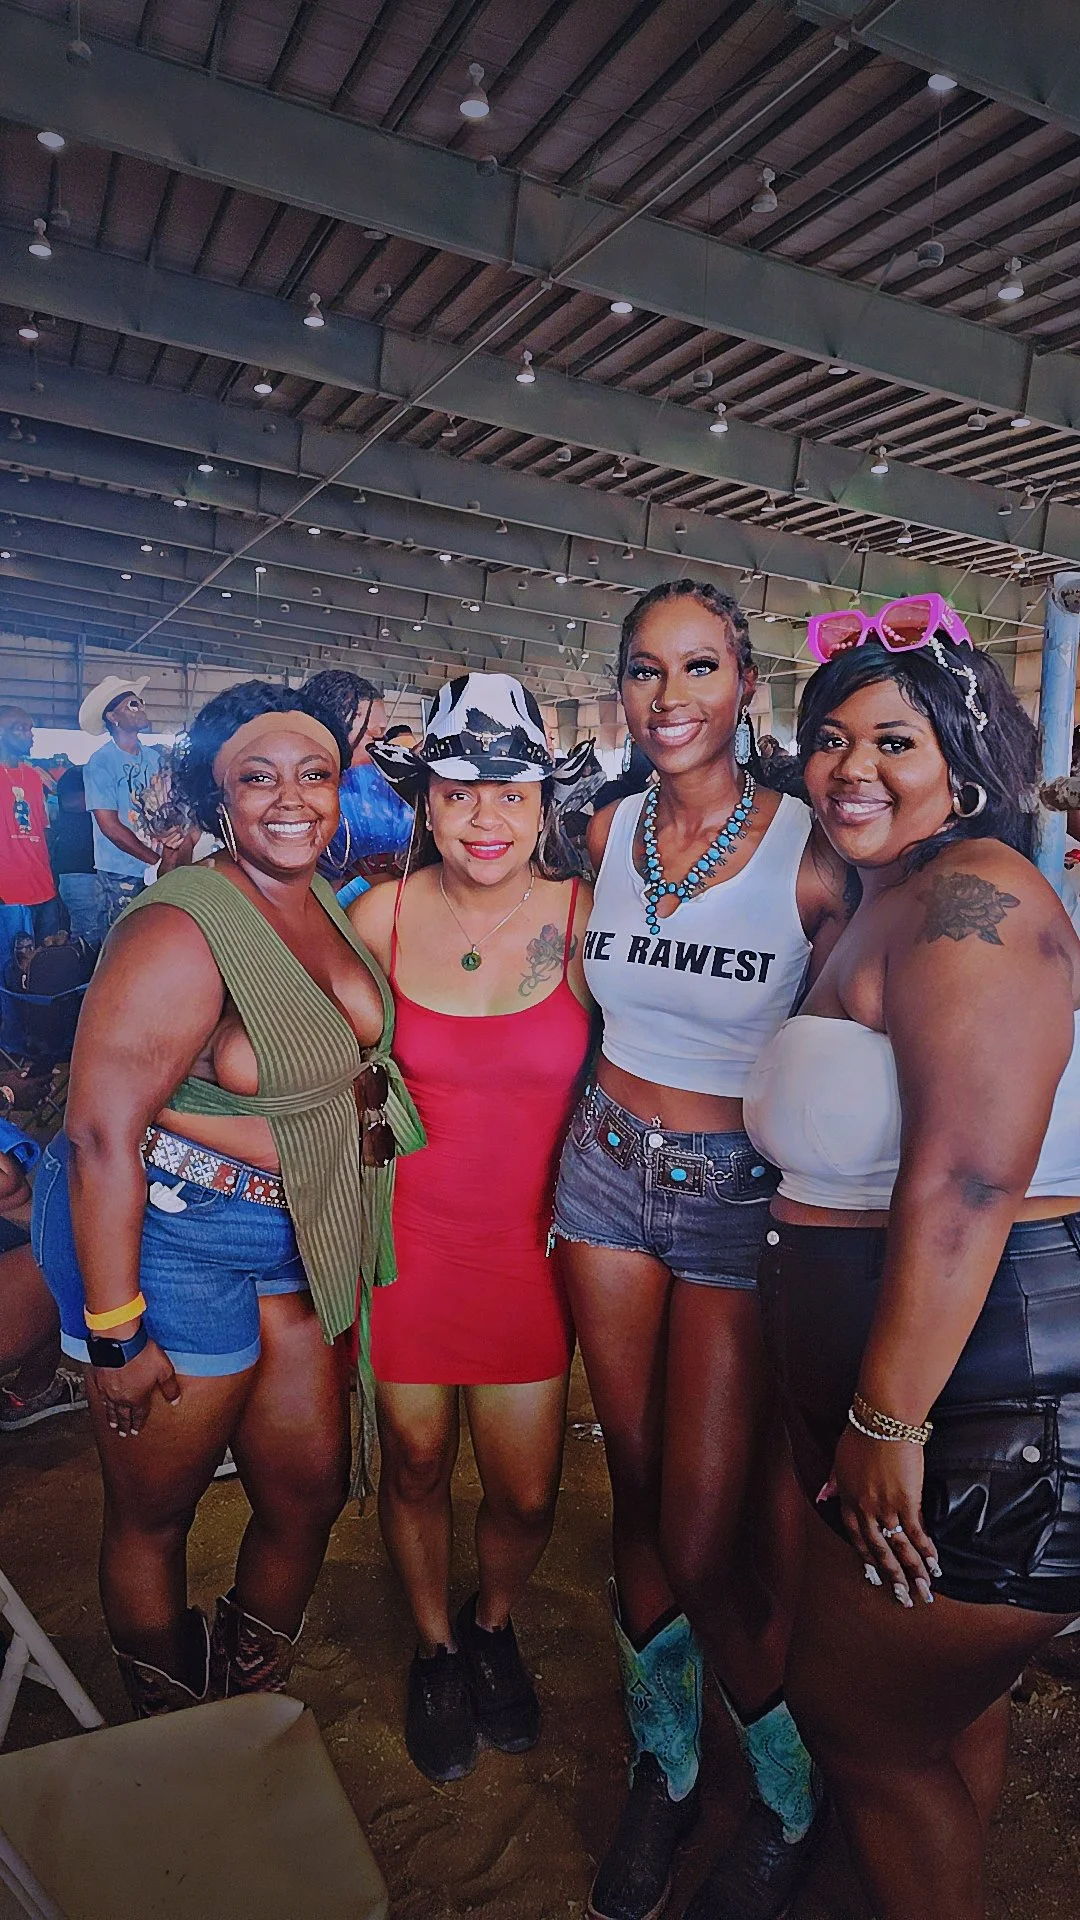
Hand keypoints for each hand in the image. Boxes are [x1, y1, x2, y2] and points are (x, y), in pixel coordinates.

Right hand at [90, 1339, 180, 1436]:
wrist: (119, 1342)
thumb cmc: (142, 1353)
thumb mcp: (164, 1370)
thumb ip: (170, 1387)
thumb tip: (175, 1401)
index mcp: (137, 1397)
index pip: (139, 1414)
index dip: (139, 1423)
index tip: (136, 1430)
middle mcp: (121, 1397)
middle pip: (123, 1415)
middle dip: (125, 1425)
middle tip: (123, 1433)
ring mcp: (108, 1390)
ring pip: (110, 1408)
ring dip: (112, 1418)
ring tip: (112, 1425)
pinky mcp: (99, 1380)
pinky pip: (100, 1396)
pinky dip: (102, 1403)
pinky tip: (102, 1403)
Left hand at [832, 1423, 939, 1606]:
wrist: (882, 1422)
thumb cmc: (860, 1434)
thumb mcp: (839, 1459)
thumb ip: (833, 1482)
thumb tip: (822, 1495)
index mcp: (847, 1499)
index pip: (856, 1535)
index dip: (866, 1556)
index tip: (874, 1574)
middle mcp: (864, 1509)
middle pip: (878, 1549)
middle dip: (891, 1575)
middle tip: (902, 1596)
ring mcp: (885, 1508)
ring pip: (899, 1547)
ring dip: (912, 1571)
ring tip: (922, 1591)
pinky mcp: (906, 1502)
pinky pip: (916, 1532)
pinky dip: (926, 1550)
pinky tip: (934, 1564)